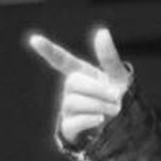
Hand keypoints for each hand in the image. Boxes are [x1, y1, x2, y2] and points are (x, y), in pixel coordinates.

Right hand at [28, 27, 131, 145]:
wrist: (126, 128)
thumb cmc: (120, 99)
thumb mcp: (119, 78)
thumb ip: (109, 57)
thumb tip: (102, 31)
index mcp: (81, 74)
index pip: (62, 60)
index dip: (49, 50)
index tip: (35, 39)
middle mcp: (71, 90)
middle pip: (72, 82)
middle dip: (97, 89)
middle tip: (116, 96)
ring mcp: (68, 109)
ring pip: (73, 102)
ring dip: (99, 105)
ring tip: (115, 111)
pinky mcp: (70, 129)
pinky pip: (72, 122)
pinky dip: (88, 120)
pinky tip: (100, 119)